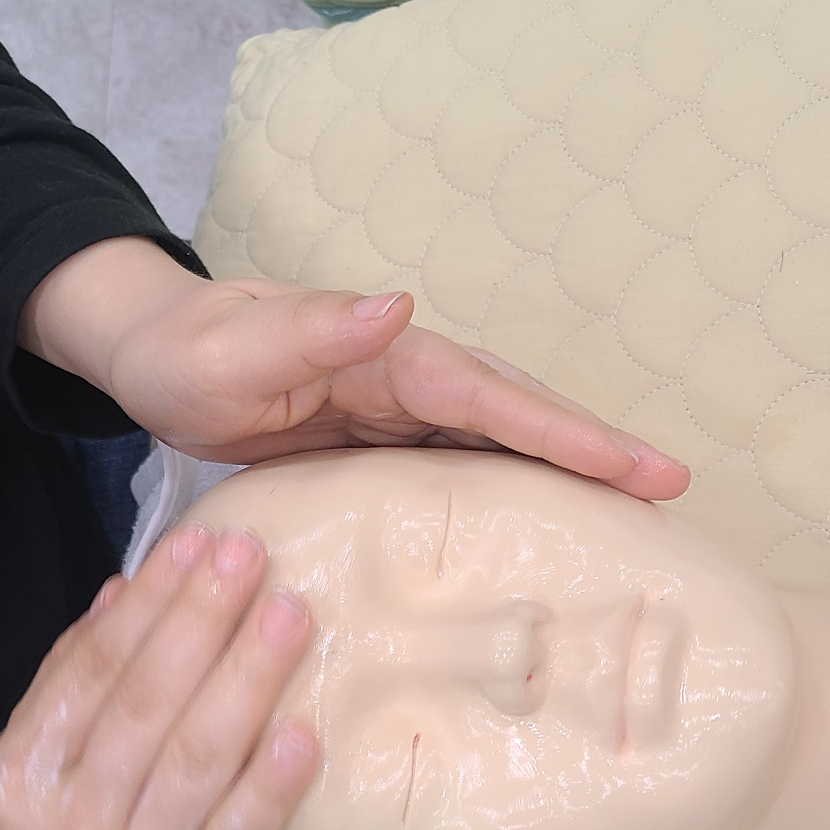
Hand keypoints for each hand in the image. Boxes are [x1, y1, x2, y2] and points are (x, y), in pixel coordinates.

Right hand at [0, 520, 315, 829]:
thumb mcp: (24, 763)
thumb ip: (69, 679)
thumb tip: (126, 589)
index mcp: (19, 776)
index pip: (92, 672)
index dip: (150, 602)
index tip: (198, 541)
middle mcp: (70, 825)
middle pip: (147, 707)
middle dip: (203, 621)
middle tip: (252, 557)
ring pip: (196, 764)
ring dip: (248, 681)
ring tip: (290, 615)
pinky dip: (270, 788)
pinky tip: (305, 735)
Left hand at [19, 238, 688, 499]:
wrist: (156, 355)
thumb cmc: (188, 353)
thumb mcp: (237, 347)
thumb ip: (313, 329)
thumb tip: (398, 303)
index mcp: (387, 357)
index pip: (490, 397)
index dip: (564, 433)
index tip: (634, 467)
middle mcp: (407, 378)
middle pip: (518, 416)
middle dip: (594, 451)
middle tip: (672, 493)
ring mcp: (398, 412)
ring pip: (499, 443)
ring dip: (564, 473)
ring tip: (634, 517)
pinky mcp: (380, 444)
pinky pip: (459, 468)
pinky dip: (506, 490)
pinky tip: (533, 527)